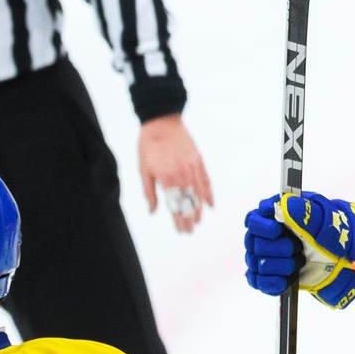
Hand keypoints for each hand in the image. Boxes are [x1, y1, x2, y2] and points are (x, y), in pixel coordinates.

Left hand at [138, 114, 213, 233]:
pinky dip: (209, 193)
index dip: (179, 220)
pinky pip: (206, 180)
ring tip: (198, 221)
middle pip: (188, 203)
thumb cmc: (149, 146)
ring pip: (199, 194)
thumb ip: (149, 192)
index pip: (175, 206)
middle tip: (190, 231)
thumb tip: (152, 211)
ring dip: (199, 209)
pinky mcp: (198, 161)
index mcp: (167, 180)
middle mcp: (182, 176)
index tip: (182, 231)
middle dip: (189, 218)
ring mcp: (192, 168)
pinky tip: (210, 204)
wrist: (161, 122)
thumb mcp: (144, 170)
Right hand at [243, 191, 354, 308]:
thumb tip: (283, 205)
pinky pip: (258, 282)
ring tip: (299, 263)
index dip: (262, 228)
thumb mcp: (329, 223)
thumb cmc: (341, 236)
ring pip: (256, 265)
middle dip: (277, 251)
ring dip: (279, 267)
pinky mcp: (273, 276)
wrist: (351, 261)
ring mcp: (270, 256)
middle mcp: (270, 235)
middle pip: (253, 245)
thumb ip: (306, 214)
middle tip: (298, 249)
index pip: (253, 220)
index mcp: (280, 214)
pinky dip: (272, 283)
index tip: (278, 232)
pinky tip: (287, 280)